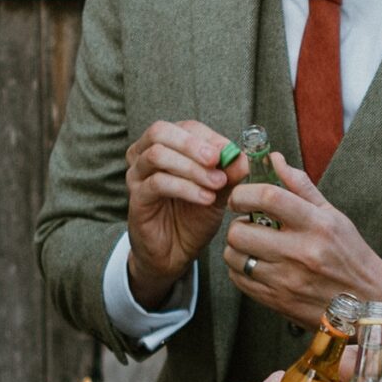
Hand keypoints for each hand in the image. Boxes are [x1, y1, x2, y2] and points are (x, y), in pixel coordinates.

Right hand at [125, 120, 248, 309]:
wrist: (176, 253)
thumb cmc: (193, 218)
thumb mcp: (218, 194)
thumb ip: (229, 175)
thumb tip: (244, 157)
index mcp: (166, 146)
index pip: (185, 127)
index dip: (208, 136)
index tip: (230, 151)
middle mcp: (145, 156)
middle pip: (161, 131)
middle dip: (193, 144)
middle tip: (218, 160)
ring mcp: (137, 176)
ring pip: (157, 155)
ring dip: (192, 168)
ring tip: (217, 183)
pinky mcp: (136, 199)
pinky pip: (157, 184)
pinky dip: (185, 188)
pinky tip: (205, 198)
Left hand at [223, 153, 381, 328]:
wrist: (367, 302)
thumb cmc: (350, 255)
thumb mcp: (333, 216)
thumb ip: (301, 186)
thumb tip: (274, 159)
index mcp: (317, 225)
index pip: (268, 198)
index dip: (244, 193)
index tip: (241, 197)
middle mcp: (301, 253)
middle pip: (241, 231)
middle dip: (238, 224)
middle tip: (249, 225)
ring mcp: (287, 280)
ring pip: (235, 257)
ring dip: (237, 248)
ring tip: (253, 247)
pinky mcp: (278, 301)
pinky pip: (240, 281)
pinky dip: (240, 271)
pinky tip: (257, 266)